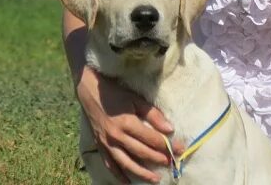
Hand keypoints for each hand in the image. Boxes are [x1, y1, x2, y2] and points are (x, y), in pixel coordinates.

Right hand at [76, 66, 182, 183]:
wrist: (90, 93)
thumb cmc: (116, 95)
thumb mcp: (136, 100)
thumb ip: (153, 115)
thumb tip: (170, 129)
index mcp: (128, 123)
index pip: (151, 139)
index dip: (167, 145)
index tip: (180, 149)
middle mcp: (117, 136)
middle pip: (141, 152)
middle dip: (158, 159)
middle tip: (171, 164)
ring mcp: (107, 144)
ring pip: (127, 163)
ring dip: (142, 173)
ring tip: (154, 180)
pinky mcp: (100, 147)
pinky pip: (110, 164)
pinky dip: (119, 175)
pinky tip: (128, 182)